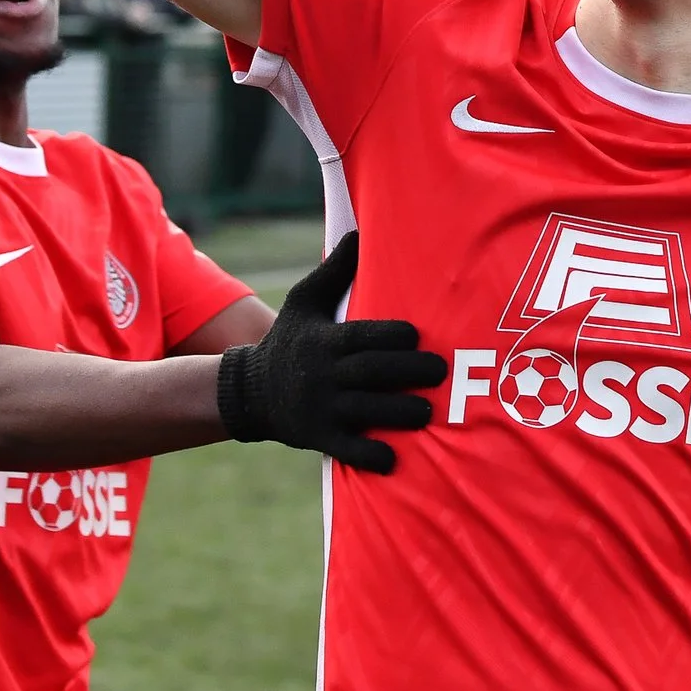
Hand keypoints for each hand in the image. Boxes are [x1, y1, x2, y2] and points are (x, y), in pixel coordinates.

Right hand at [216, 232, 446, 473]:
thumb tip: (358, 231)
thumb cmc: (289, 340)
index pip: (362, 336)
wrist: (249, 391)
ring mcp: (321, 408)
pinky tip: (393, 459)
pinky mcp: (318, 437)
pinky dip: (368, 454)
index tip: (417, 337)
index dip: (390, 337)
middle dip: (407, 372)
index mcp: (325, 340)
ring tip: (428, 412)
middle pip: (370, 373)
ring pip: (365, 410)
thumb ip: (334, 270)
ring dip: (398, 413)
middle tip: (440, 372)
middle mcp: (324, 374)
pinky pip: (346, 448)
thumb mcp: (303, 301)